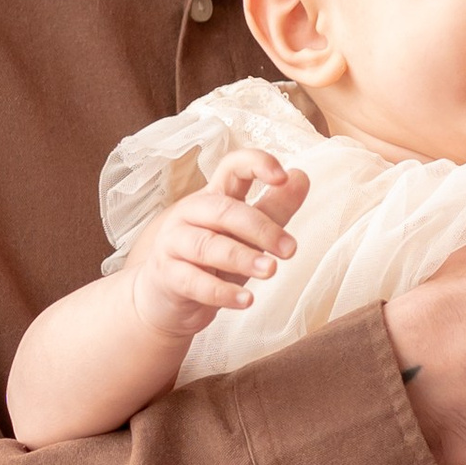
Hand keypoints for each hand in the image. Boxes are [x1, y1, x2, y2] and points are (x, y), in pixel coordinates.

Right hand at [124, 154, 305, 345]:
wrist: (165, 298)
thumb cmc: (210, 262)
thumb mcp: (246, 235)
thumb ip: (273, 208)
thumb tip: (300, 177)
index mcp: (214, 197)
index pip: (232, 168)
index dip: (256, 164)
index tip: (282, 177)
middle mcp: (191, 214)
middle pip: (223, 210)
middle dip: (260, 228)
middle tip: (290, 249)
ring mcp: (174, 243)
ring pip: (207, 246)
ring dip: (242, 258)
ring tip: (271, 271)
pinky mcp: (167, 275)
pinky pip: (194, 282)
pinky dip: (221, 292)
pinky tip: (246, 300)